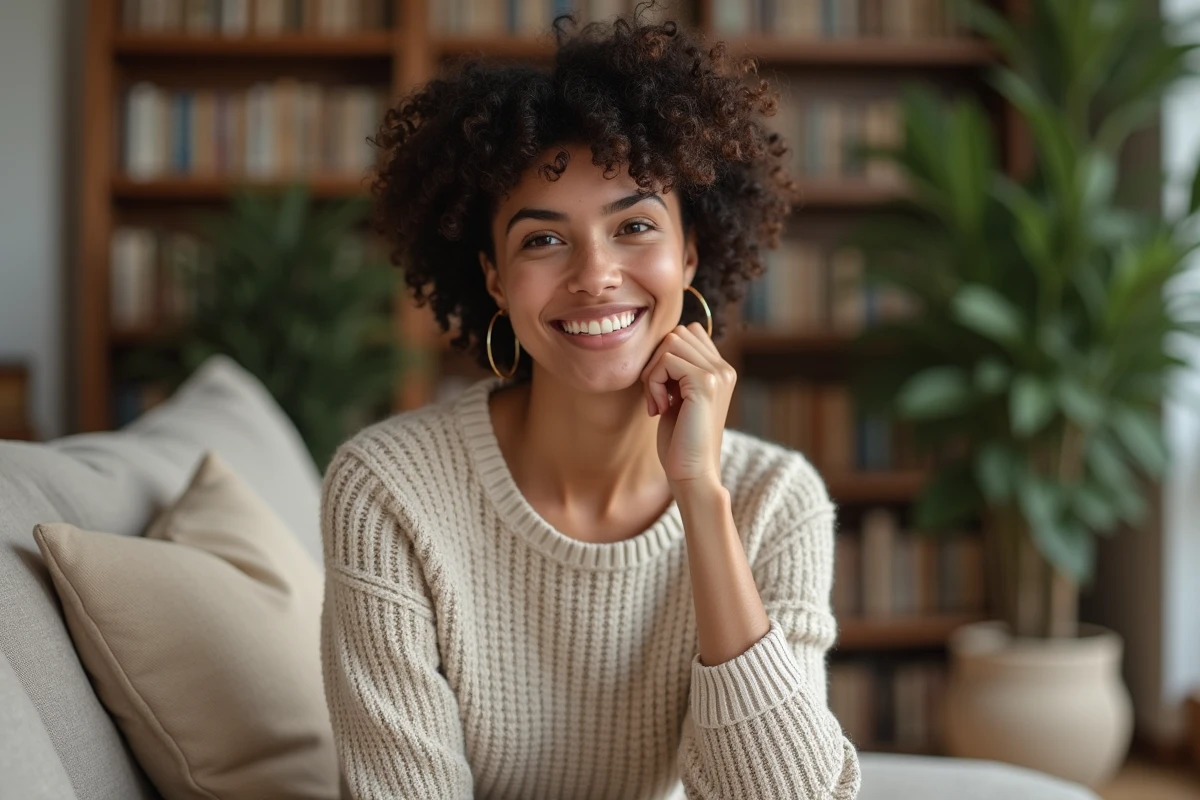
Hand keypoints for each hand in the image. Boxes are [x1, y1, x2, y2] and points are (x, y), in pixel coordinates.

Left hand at [640, 322, 736, 487]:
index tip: (662, 389)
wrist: (693, 475)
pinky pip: (666, 361)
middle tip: (657, 396)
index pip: (688, 333)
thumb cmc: (680, 442)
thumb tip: (661, 344)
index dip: (665, 356)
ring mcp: (717, 374)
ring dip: (653, 372)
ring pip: (670, 342)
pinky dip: (653, 383)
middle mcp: (724, 368)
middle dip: (656, 361)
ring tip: (658, 402)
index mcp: (720, 370)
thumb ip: (677, 370)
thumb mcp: (679, 397)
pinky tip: (659, 409)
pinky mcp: (704, 383)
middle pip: (678, 333)